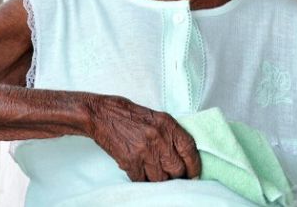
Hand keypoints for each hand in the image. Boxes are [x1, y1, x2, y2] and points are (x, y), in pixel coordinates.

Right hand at [85, 94, 200, 181]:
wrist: (101, 115)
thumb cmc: (128, 115)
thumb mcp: (155, 117)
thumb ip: (170, 134)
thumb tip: (183, 155)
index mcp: (167, 124)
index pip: (189, 149)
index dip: (195, 165)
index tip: (195, 174)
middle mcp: (158, 138)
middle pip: (177, 169)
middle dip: (177, 176)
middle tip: (175, 177)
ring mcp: (144, 151)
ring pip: (160, 179)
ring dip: (159, 180)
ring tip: (155, 174)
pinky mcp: (130, 162)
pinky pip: (142, 180)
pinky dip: (142, 180)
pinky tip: (140, 172)